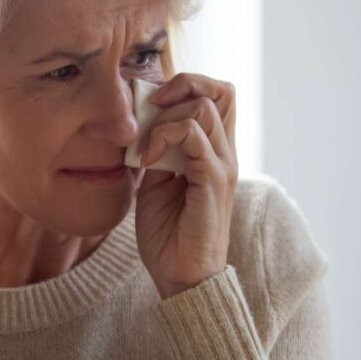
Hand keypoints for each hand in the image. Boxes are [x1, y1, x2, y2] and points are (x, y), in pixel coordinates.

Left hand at [134, 73, 237, 298]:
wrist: (179, 275)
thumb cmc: (168, 231)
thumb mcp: (154, 179)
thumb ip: (154, 148)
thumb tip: (136, 119)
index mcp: (212, 149)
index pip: (217, 93)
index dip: (184, 85)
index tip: (148, 105)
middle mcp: (224, 152)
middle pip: (220, 90)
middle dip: (179, 86)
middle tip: (148, 110)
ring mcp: (221, 166)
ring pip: (204, 108)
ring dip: (164, 118)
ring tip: (144, 146)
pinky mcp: (212, 182)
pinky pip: (194, 138)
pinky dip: (163, 138)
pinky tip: (145, 160)